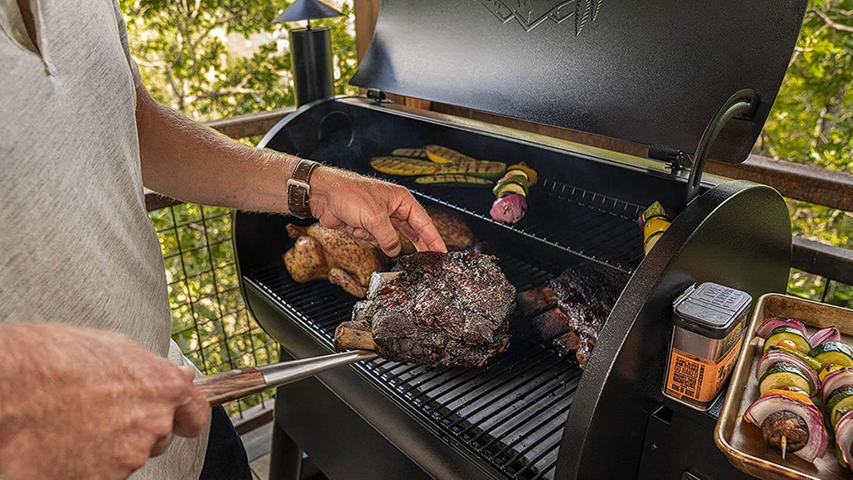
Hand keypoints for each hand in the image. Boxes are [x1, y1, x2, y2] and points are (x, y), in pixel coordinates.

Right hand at [0, 324, 209, 479]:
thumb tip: (180, 377)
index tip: (180, 420)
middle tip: (99, 412)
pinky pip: (98, 475)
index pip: (195, 414)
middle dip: (136, 429)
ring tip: (71, 423)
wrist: (8, 388)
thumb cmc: (54, 360)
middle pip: (156, 438)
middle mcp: (152, 426)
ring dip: (106, 447)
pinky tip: (60, 444)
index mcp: (163, 389)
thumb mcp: (115, 348)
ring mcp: (126, 458)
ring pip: (125, 457)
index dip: (185, 417)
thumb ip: (154, 370)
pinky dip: (82, 465)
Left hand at [308, 166, 446, 255]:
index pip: (423, 222)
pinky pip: (371, 241)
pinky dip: (362, 237)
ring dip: (374, 238)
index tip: (442, 252)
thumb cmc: (349, 194)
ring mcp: (377, 218)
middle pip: (410, 232)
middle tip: (429, 262)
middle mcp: (391, 208)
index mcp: (400, 200)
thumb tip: (395, 251)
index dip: (434, 238)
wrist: (322, 194)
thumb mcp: (375, 218)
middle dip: (413, 245)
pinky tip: (352, 226)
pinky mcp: (364, 226)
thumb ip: (389, 238)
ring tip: (361, 226)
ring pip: (387, 240)